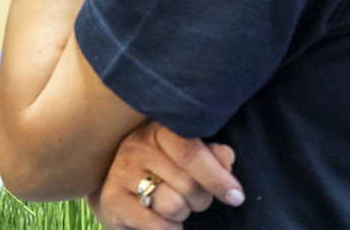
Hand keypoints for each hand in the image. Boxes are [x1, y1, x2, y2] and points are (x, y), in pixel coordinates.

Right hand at [87, 121, 242, 229]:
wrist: (117, 191)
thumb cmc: (161, 171)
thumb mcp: (187, 157)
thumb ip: (211, 155)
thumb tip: (226, 157)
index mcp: (157, 129)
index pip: (190, 151)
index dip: (217, 177)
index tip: (236, 196)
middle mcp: (136, 146)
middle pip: (187, 183)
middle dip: (200, 199)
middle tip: (195, 200)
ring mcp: (121, 172)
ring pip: (173, 204)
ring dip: (183, 213)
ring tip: (175, 206)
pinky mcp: (113, 200)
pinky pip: (158, 225)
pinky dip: (170, 228)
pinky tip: (166, 221)